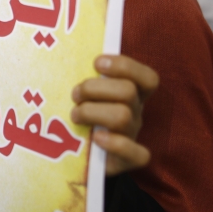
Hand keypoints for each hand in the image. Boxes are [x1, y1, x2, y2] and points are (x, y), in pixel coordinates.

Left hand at [71, 54, 158, 175]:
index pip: (146, 77)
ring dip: (93, 112)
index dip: (124, 66)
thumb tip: (66, 50)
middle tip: (75, 94)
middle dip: (95, 88)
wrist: (76, 154)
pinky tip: (95, 139)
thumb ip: (84, 74)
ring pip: (123, 116)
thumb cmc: (80, 113)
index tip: (96, 63)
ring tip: (75, 115)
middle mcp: (135, 112)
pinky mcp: (127, 161)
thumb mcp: (83, 92)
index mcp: (130, 92)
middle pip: (128, 92)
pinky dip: (116, 144)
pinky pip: (137, 154)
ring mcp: (132, 136)